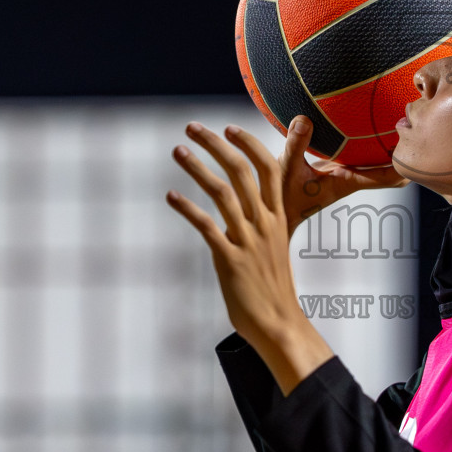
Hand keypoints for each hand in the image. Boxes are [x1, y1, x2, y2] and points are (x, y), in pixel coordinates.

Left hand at [167, 121, 333, 393]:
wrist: (280, 324)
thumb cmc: (273, 287)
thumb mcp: (274, 247)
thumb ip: (262, 223)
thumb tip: (245, 208)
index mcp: (277, 218)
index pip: (269, 169)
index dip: (249, 145)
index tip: (229, 129)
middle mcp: (264, 224)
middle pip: (242, 171)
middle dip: (216, 145)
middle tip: (192, 127)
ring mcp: (248, 241)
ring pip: (223, 193)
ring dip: (197, 168)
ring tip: (178, 151)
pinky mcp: (230, 260)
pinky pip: (207, 226)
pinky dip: (187, 208)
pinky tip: (171, 197)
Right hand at [279, 116, 407, 237]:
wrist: (273, 210)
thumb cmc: (280, 195)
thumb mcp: (286, 167)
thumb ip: (296, 144)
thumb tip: (304, 119)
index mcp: (347, 182)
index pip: (387, 177)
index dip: (404, 166)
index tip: (417, 148)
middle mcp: (351, 179)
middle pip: (392, 174)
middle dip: (406, 158)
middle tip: (417, 132)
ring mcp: (344, 175)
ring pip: (378, 167)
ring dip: (390, 153)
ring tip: (400, 125)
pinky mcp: (336, 170)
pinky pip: (361, 159)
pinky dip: (370, 147)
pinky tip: (369, 126)